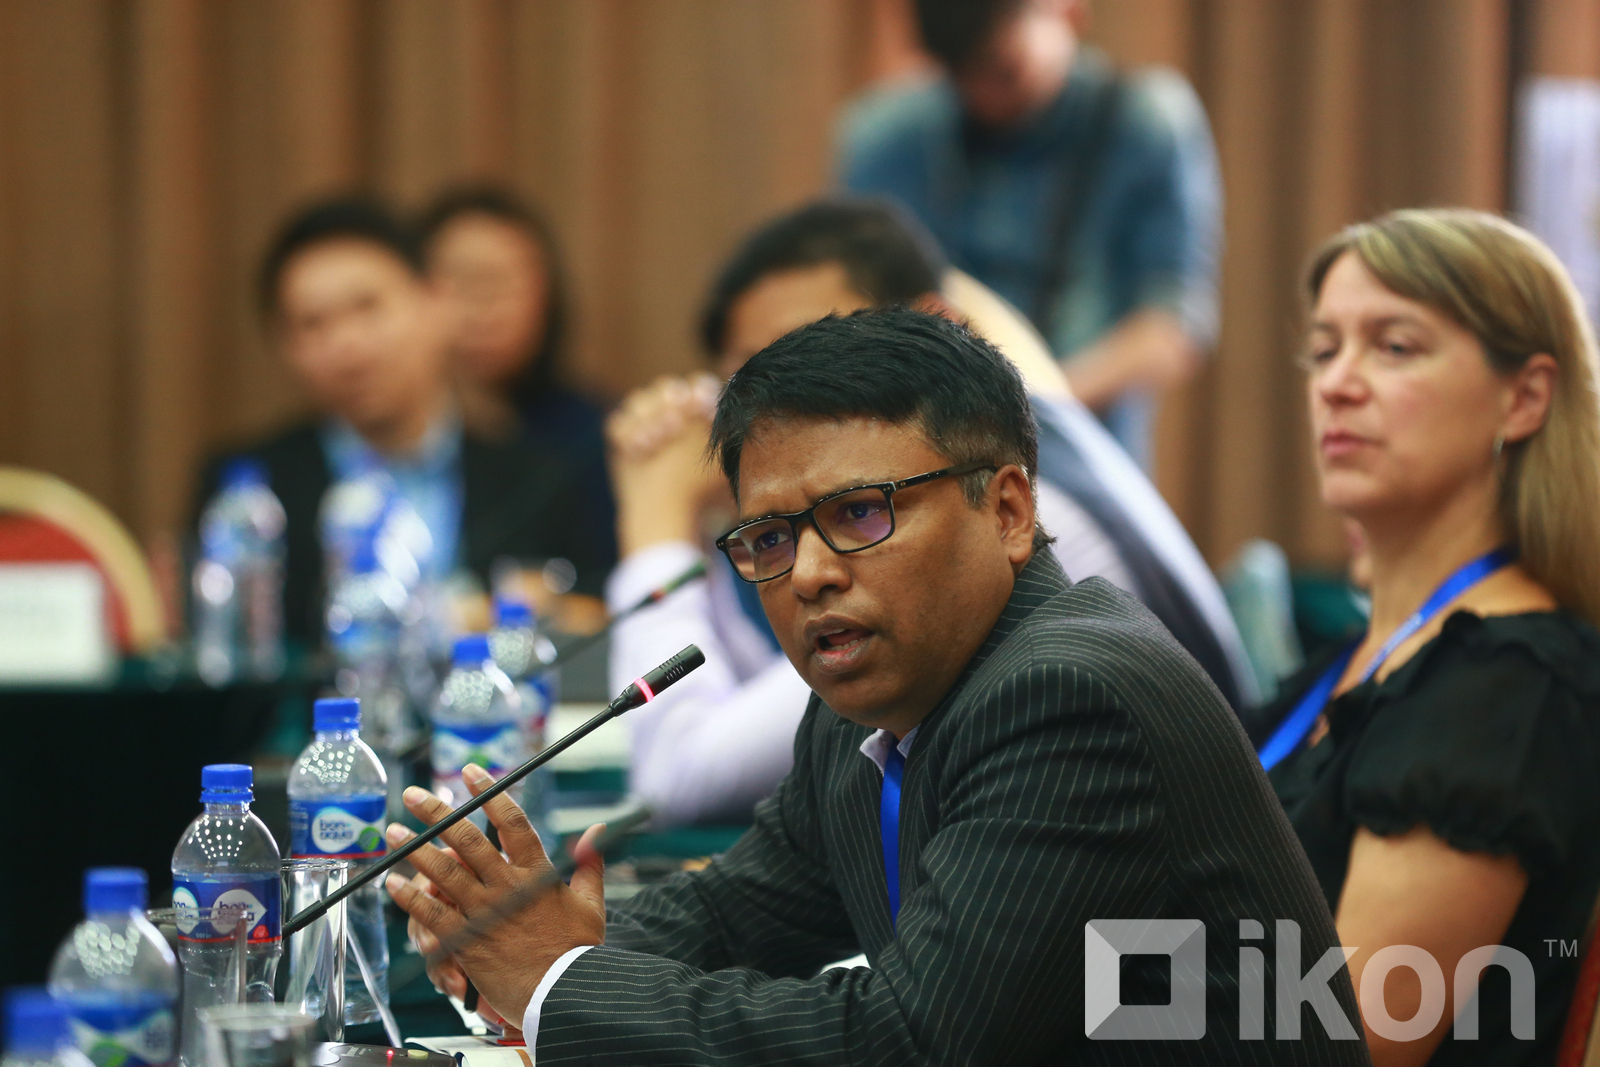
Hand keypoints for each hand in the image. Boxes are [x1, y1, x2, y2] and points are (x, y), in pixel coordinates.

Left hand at [385, 764, 607, 1026]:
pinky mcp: (465, 941)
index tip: (471, 772)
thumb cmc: (578, 952)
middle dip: (438, 812)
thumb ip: (591, 862)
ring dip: (416, 849)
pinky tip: (392, 883)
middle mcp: (506, 887)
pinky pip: (432, 915)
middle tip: (416, 794)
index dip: (489, 793)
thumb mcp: (592, 903)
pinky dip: (411, 898)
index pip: (511, 821)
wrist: (562, 996)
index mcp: (537, 874)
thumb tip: (597, 829)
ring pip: (443, 873)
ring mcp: (483, 914)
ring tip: (395, 831)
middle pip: (466, 840)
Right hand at [607, 374, 729, 552]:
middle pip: (665, 387)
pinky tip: (639, 451)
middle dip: (669, 400)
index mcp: (698, 409)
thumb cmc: (703, 488)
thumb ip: (722, 432)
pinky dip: (627, 433)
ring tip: (657, 442)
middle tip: (675, 421)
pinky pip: (617, 422)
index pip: (698, 384)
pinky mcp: (622, 439)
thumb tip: (723, 410)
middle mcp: (670, 409)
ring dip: (648, 418)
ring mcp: (643, 423)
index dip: (699, 390)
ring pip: (639, 401)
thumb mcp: (721, 461)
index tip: (703, 405)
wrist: (669, 515)